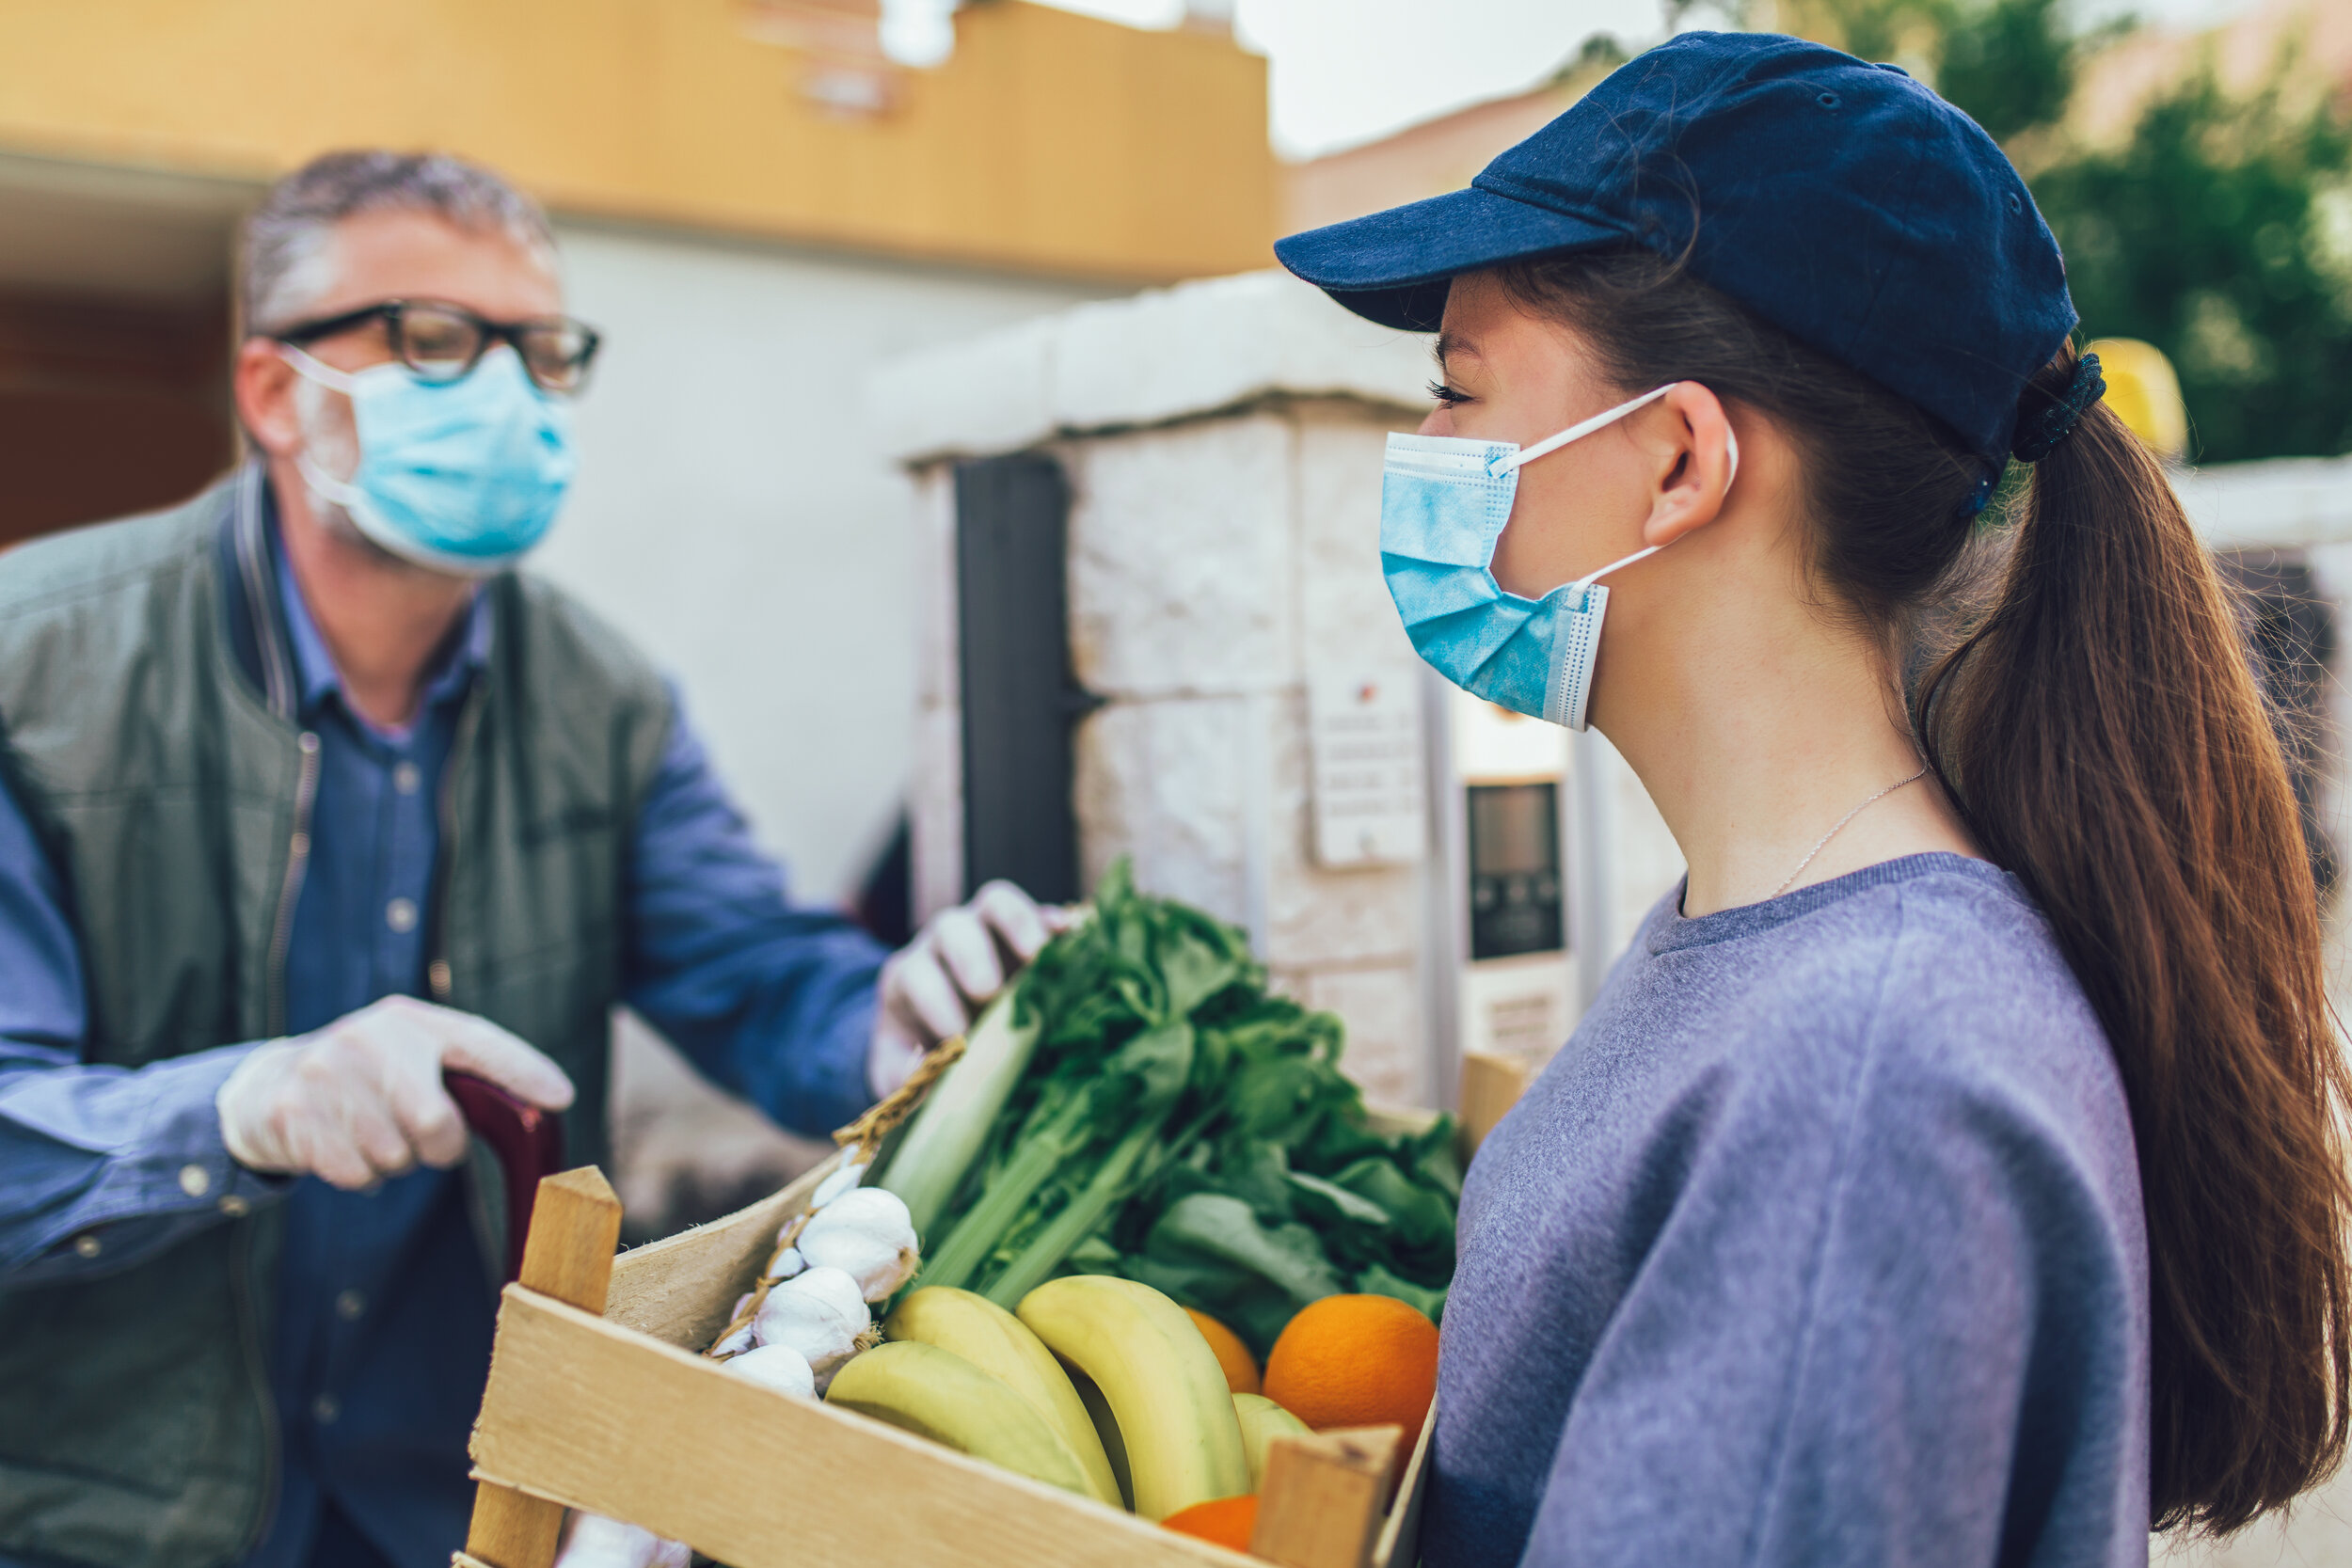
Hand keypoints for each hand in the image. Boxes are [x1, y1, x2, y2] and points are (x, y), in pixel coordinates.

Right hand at [216, 995, 574, 1189]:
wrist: (268, 1085)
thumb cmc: (366, 1078)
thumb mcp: (410, 1057)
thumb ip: (465, 1074)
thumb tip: (548, 1103)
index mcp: (410, 1021)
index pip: (479, 1043)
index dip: (523, 1071)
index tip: (562, 1097)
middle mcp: (368, 1038)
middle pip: (436, 1123)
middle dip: (441, 1148)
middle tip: (429, 1143)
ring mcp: (325, 1073)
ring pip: (395, 1155)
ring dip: (396, 1162)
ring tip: (375, 1135)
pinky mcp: (293, 1112)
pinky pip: (356, 1173)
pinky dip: (361, 1175)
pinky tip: (345, 1147)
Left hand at [867, 880, 1068, 1097]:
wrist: (942, 1029)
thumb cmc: (919, 1049)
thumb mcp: (897, 1065)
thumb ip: (900, 1072)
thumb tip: (920, 1076)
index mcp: (909, 977)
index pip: (917, 974)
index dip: (935, 1000)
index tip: (956, 1034)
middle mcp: (944, 943)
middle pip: (952, 927)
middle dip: (971, 956)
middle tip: (989, 992)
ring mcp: (987, 931)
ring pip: (995, 904)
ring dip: (1018, 924)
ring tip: (1039, 955)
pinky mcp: (1027, 932)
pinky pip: (1040, 912)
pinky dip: (1055, 922)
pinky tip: (1072, 936)